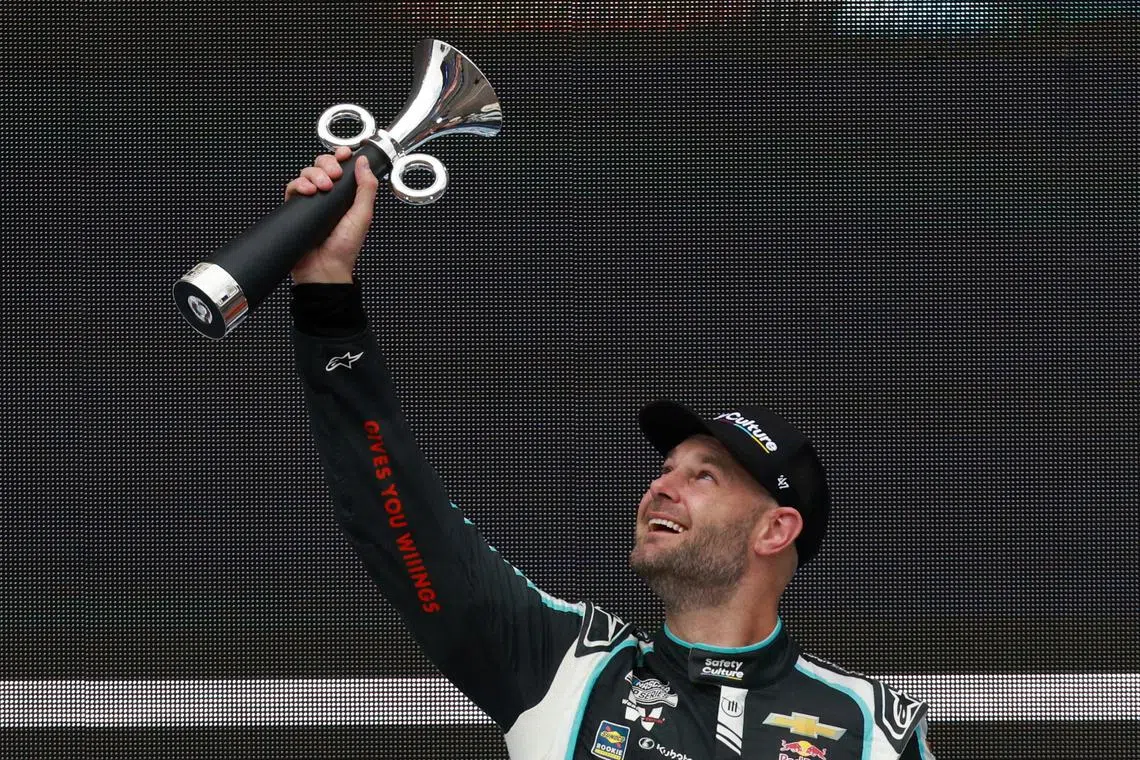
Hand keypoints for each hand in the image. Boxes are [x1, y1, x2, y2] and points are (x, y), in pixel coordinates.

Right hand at [286, 146, 379, 283]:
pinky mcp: (295, 208)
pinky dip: (299, 184)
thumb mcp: (362, 216)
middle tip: (333, 176)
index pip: (342, 168)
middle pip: (322, 166)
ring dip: (314, 174)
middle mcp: (329, 197)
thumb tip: (364, 163)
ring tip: (322, 188)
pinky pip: (293, 187)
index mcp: (346, 196)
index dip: (341, 157)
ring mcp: (312, 202)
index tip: (344, 155)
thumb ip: (366, 189)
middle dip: (327, 164)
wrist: (324, 269)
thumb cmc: (344, 249)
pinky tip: (307, 191)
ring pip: (307, 173)